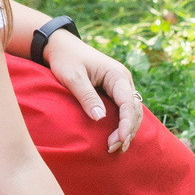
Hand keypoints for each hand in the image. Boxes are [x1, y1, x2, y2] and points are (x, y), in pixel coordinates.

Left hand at [43, 33, 145, 152]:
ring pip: (132, 112)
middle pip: (133, 110)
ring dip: (127, 130)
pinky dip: (123, 124)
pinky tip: (117, 138)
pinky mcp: (115, 90)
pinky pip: (124, 110)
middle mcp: (123, 80)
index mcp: (117, 75)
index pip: (128, 103)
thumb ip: (86, 96)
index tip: (119, 140)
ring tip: (116, 148)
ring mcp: (121, 85)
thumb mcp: (73, 77)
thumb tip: (100, 118)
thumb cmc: (66, 59)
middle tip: (112, 148)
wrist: (61, 46)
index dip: (126, 124)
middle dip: (126, 131)